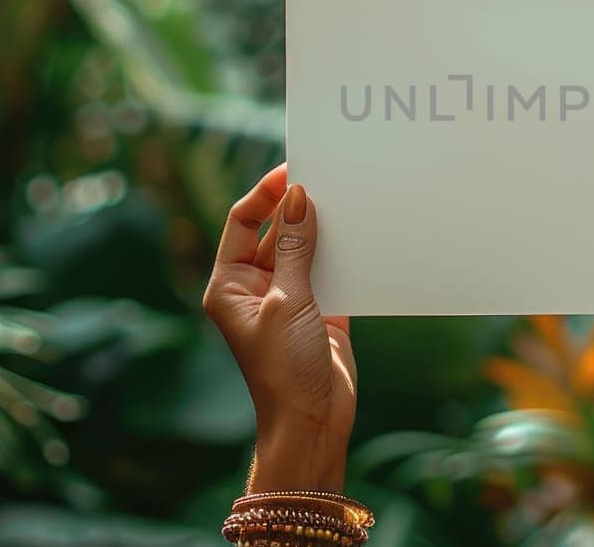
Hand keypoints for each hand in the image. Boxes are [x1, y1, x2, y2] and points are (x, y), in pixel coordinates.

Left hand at [203, 165, 355, 491]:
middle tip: (329, 179)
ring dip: (324, 229)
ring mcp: (290, 298)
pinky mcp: (322, 309)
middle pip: (274, 231)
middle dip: (298, 207)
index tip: (293, 171)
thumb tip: (298, 198)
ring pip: (306, 248)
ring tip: (350, 202)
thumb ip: (293, 247)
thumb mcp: (287, 300)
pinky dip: (345, 254)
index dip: (265, 194)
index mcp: (229, 284)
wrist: (311, 421)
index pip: (241, 222)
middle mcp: (256, 287)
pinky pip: (332, 270)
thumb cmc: (284, 368)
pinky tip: (364, 235)